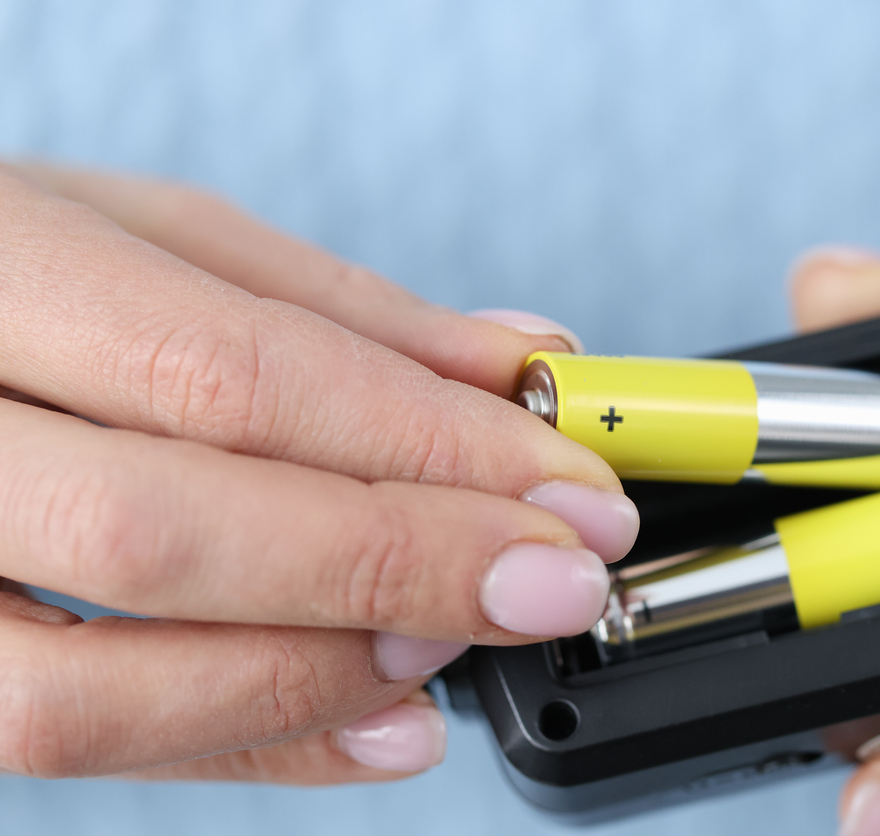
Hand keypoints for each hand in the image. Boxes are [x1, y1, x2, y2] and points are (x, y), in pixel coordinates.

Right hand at [0, 163, 638, 783]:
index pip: (228, 377)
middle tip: (552, 580)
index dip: (424, 449)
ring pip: (85, 690)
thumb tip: (520, 370)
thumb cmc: (9, 264)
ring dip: (317, 678)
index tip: (569, 494)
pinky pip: (70, 749)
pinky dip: (250, 749)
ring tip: (456, 642)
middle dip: (396, 567)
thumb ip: (343, 312)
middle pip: (162, 536)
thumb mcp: (157, 239)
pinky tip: (381, 722)